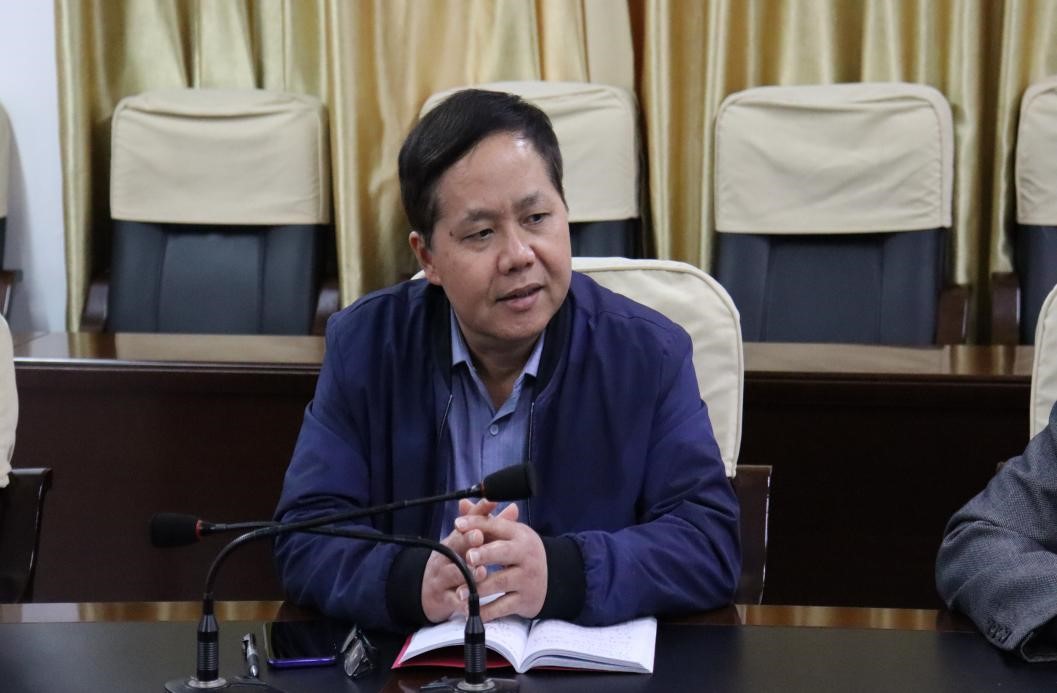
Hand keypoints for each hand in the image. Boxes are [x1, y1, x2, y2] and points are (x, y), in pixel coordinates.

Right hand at [420, 499, 492, 622]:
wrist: (428, 591)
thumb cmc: (454, 562)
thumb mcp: (469, 543)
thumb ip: (492, 527)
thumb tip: (513, 507)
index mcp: (453, 541)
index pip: (464, 525)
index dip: (473, 519)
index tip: (484, 511)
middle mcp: (446, 556)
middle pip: (455, 546)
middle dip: (467, 541)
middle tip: (479, 537)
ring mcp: (442, 577)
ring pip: (453, 573)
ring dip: (468, 572)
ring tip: (481, 572)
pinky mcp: (443, 599)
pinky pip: (453, 601)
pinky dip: (463, 602)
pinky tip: (471, 603)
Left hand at [454, 503, 547, 620]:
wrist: (555, 576)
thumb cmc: (522, 552)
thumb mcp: (509, 533)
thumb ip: (484, 521)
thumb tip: (462, 505)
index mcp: (519, 535)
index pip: (497, 526)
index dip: (477, 524)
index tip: (458, 525)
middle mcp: (525, 555)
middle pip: (503, 553)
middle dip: (485, 554)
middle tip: (468, 556)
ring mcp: (526, 578)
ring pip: (501, 582)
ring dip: (479, 587)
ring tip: (460, 591)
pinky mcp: (525, 599)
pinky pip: (504, 606)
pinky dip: (487, 610)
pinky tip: (472, 610)